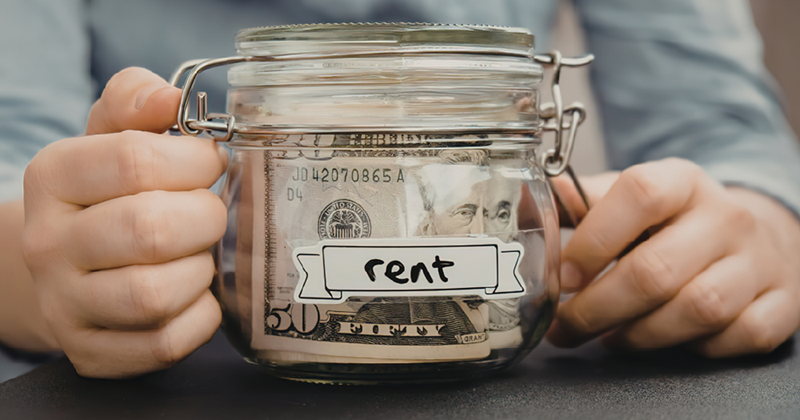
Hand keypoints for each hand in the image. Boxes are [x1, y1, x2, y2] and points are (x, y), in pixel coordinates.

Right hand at [22, 68, 227, 377]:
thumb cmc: (109, 193)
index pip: (134, 160)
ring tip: (199, 254)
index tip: (212, 163)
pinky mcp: (92, 352)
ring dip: (200, 270)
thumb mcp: (111, 134)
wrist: (68, 266)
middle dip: (206, 217)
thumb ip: (137, 101)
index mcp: (52, 177)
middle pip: (150, 230)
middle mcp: (48, 244)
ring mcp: (65, 305)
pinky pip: (165, 343)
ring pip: (154, 294)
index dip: (195, 160)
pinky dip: (200, 318)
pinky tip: (196, 294)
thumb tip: (170, 97)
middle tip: (212, 213)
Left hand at [546, 158, 799, 356]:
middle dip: (598, 309)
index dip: (593, 242)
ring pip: (697, 310)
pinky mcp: (781, 303)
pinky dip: (696, 348)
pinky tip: (665, 339)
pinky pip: (738, 337)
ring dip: (639, 334)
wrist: (755, 234)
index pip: (639, 196)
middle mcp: (726, 217)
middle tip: (567, 326)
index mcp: (683, 181)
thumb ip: (587, 200)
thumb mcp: (635, 196)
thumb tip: (537, 196)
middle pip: (656, 271)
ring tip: (607, 336)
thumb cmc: (677, 221)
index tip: (563, 277)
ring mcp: (759, 261)